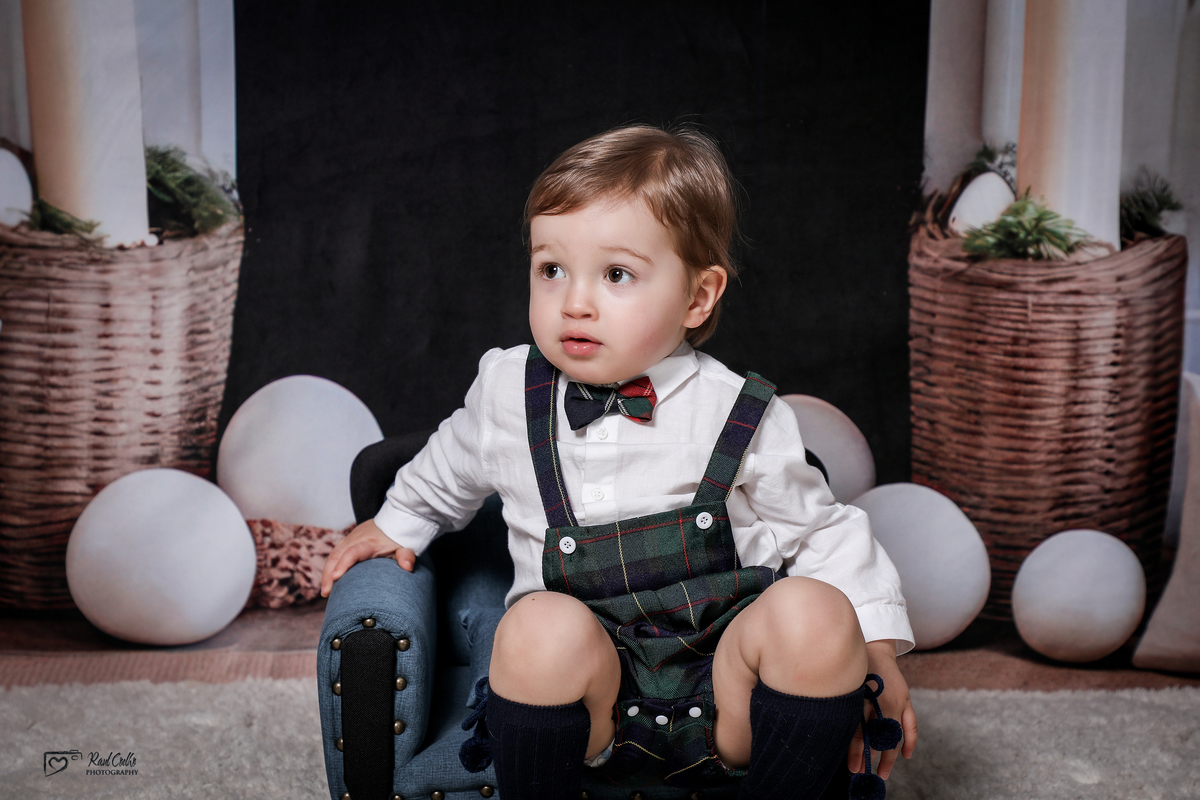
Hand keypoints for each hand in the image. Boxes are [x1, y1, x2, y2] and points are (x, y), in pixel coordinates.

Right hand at [319, 519, 416, 596]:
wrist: (397, 518)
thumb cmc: (400, 537)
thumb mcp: (406, 546)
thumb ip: (407, 556)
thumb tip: (407, 567)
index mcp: (370, 541)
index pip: (352, 552)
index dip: (343, 564)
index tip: (336, 578)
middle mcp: (356, 538)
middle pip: (336, 554)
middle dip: (328, 574)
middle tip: (326, 593)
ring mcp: (351, 538)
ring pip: (333, 554)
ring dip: (327, 572)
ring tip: (325, 591)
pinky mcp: (348, 540)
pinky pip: (335, 552)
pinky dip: (330, 566)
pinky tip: (330, 580)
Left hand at [847, 639, 916, 779]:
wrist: (874, 648)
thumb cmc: (855, 670)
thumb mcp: (847, 688)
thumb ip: (844, 709)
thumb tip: (833, 733)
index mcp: (862, 698)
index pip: (858, 731)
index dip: (855, 752)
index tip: (852, 769)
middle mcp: (880, 701)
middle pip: (876, 736)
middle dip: (869, 757)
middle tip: (863, 775)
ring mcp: (896, 700)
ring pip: (893, 734)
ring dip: (889, 756)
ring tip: (883, 774)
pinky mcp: (906, 699)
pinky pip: (911, 724)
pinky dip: (910, 740)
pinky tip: (906, 756)